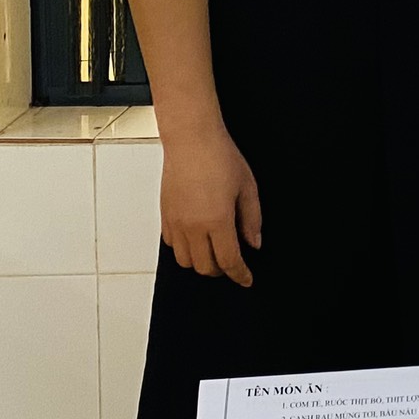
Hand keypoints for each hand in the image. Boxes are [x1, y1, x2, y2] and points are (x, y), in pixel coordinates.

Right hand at [160, 121, 261, 285]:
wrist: (191, 139)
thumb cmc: (220, 157)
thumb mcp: (248, 188)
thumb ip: (252, 220)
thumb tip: (253, 244)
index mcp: (217, 221)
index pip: (229, 261)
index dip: (240, 275)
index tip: (247, 279)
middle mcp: (193, 226)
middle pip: (205, 267)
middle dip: (222, 270)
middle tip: (233, 263)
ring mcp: (175, 222)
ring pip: (186, 261)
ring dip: (202, 262)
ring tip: (214, 252)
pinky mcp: (164, 216)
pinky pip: (172, 246)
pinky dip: (185, 250)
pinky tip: (197, 239)